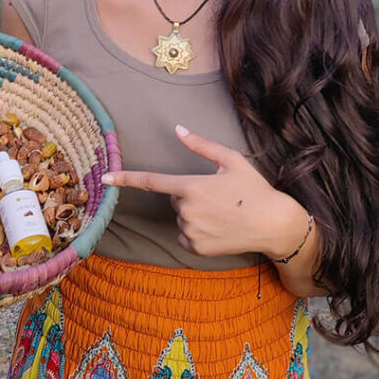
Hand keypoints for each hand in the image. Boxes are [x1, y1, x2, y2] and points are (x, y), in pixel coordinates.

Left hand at [100, 125, 308, 258]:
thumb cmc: (254, 189)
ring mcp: (191, 232)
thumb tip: (178, 129)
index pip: (151, 182)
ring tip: (223, 213)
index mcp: (192, 186)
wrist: (273, 224)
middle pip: (175, 200)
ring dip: (195, 215)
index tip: (104, 178)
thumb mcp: (231, 160)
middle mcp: (187, 211)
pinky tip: (218, 228)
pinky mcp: (196, 248)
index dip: (125, 179)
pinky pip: (185, 237)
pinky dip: (196, 232)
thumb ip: (201, 145)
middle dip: (191, 196)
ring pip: (181, 219)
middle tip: (219, 196)